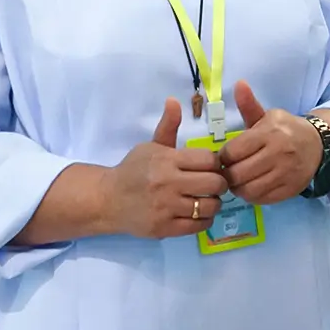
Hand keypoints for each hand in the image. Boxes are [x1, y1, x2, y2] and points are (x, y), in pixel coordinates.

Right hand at [106, 98, 227, 239]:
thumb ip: (168, 126)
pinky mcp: (166, 228)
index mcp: (167, 160)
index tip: (211, 166)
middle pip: (215, 184)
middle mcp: (169, 183)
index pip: (209, 160)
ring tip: (207, 198)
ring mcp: (168, 208)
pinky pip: (199, 226)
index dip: (215, 162)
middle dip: (220, 183)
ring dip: (214, 202)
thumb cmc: (133, 170)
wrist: (109, 199)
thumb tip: (174, 100)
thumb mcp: (150, 145)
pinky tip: (198, 212)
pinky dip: (205, 219)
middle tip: (214, 183)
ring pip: (210, 206)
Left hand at [218, 82, 322, 204]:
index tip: (223, 157)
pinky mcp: (290, 190)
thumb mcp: (268, 115)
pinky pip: (262, 200)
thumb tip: (239, 84)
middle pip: (239, 173)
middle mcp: (277, 154)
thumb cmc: (285, 129)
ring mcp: (285, 174)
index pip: (233, 151)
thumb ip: (249, 105)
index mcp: (268, 133)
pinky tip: (250, 187)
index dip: (222, 157)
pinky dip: (252, 196)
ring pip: (249, 190)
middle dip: (227, 174)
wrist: (317, 146)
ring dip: (238, 188)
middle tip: (226, 172)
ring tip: (237, 181)